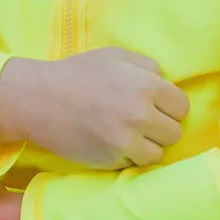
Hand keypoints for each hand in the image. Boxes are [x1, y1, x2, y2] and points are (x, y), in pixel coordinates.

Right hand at [0, 49, 188, 170]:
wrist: (38, 100)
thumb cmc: (76, 74)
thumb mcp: (114, 56)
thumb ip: (146, 66)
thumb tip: (166, 83)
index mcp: (145, 85)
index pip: (181, 106)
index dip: (168, 105)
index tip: (152, 105)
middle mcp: (140, 114)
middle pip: (174, 131)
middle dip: (159, 126)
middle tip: (138, 120)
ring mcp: (127, 140)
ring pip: (158, 152)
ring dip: (146, 145)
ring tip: (126, 134)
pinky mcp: (112, 160)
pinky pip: (136, 163)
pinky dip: (128, 156)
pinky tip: (113, 143)